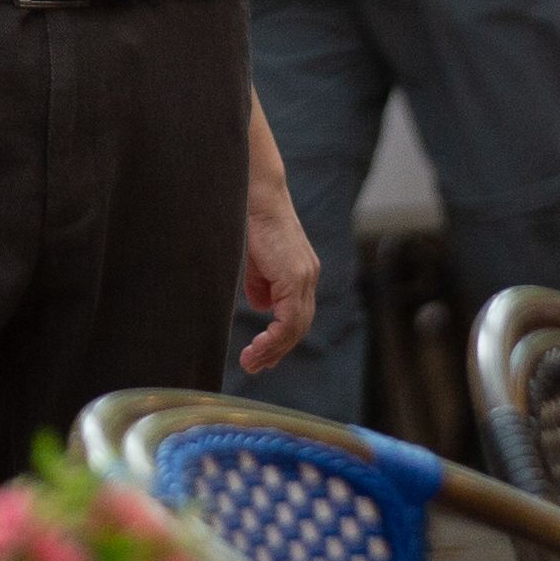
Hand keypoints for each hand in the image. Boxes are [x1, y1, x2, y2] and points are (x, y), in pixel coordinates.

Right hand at [236, 168, 320, 373]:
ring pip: (295, 328)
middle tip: (255, 366)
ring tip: (251, 362)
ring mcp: (304, 277)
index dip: (281, 338)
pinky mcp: (294, 277)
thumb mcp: (255, 260)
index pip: (297, 314)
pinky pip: (288, 320)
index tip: (262, 354)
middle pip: (299, 326)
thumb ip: (261, 283)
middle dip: (276, 350)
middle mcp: (308, 277)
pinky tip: (256, 348)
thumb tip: (261, 305)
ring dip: (273, 349)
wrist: (255, 195)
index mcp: (301, 272)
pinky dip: (273, 339)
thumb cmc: (251, 220)